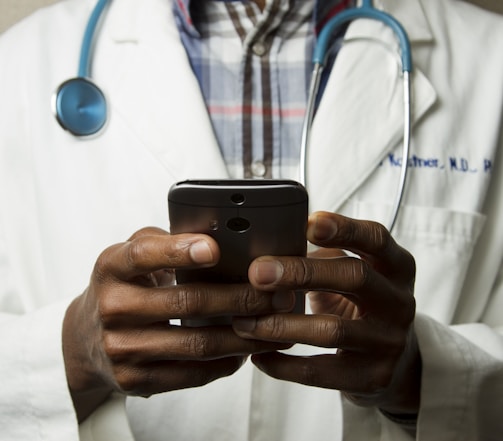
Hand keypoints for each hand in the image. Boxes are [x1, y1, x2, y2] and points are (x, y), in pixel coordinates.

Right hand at [63, 227, 292, 421]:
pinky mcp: (134, 380)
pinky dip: (226, 362)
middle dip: (240, 298)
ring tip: (275, 324)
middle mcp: (113, 308)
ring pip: (197, 344)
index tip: (215, 248)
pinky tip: (247, 350)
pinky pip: (191, 374)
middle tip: (277, 294)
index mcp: (112, 268)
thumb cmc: (123, 287)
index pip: (144, 255)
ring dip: (244, 335)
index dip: (179, 251)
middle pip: (186, 302)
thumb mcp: (130, 255)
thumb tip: (220, 238)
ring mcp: (122, 348)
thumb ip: (165, 242)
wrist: (85, 338)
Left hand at [233, 212, 420, 415]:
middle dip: (301, 272)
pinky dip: (283, 364)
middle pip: (355, 277)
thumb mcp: (354, 273)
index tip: (307, 223)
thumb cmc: (361, 304)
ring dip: (281, 324)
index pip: (376, 238)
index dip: (344, 228)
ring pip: (333, 330)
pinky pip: (321, 372)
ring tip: (244, 322)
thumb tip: (267, 250)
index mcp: (395, 266)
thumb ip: (323, 257)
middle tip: (257, 272)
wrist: (397, 359)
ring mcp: (389, 341)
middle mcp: (399, 301)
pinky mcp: (373, 377)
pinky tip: (259, 355)